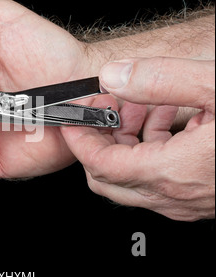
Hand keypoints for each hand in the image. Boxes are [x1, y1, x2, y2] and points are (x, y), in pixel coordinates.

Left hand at [62, 57, 214, 220]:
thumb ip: (162, 80)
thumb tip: (114, 75)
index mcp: (175, 171)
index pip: (100, 164)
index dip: (80, 139)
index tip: (74, 116)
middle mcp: (177, 194)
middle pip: (108, 178)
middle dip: (101, 141)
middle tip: (112, 107)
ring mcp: (190, 200)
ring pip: (133, 179)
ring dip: (129, 142)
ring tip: (146, 106)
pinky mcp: (202, 196)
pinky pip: (160, 178)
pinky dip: (153, 149)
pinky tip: (173, 118)